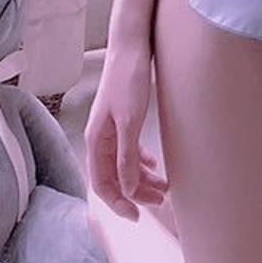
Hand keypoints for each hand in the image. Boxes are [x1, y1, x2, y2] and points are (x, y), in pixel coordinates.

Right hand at [85, 41, 167, 220]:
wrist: (131, 45)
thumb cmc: (128, 79)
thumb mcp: (129, 121)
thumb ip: (127, 156)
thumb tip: (128, 190)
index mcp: (96, 141)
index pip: (102, 184)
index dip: (118, 203)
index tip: (137, 216)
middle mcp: (100, 138)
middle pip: (114, 177)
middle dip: (136, 193)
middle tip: (162, 201)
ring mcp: (111, 129)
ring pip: (124, 165)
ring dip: (142, 179)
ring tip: (165, 186)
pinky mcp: (123, 119)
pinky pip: (129, 150)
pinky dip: (141, 162)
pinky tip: (154, 165)